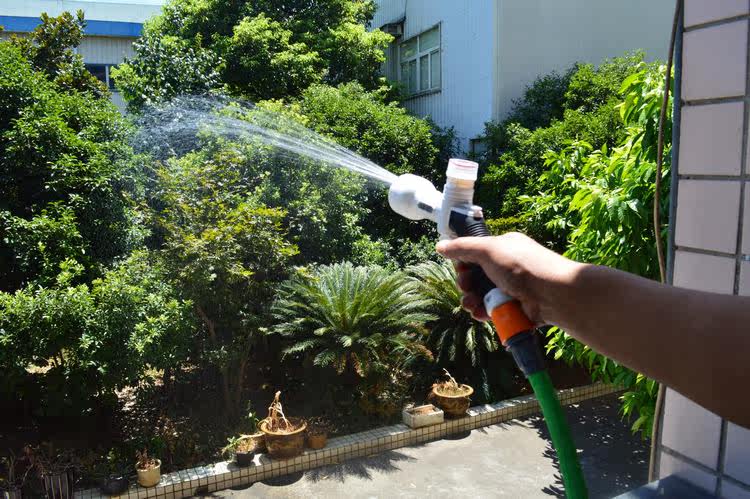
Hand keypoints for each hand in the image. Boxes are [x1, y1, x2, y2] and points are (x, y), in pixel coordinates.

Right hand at [435, 232, 579, 325]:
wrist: (553, 293)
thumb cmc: (522, 265)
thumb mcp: (489, 250)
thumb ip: (463, 247)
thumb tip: (440, 246)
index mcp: (503, 248)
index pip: (476, 255)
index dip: (464, 264)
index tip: (461, 271)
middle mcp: (508, 267)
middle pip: (477, 278)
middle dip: (466, 285)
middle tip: (466, 289)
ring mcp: (512, 289)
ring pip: (483, 296)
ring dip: (472, 301)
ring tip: (471, 306)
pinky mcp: (516, 308)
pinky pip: (494, 311)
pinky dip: (484, 313)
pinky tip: (480, 315)